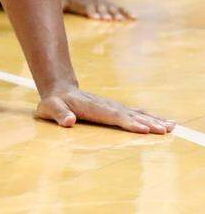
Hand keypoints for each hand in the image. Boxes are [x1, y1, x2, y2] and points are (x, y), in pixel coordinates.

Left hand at [36, 85, 172, 133]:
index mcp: (92, 107)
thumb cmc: (54, 103)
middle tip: (163, 131)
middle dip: (146, 123)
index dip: (127, 122)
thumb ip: (59, 114)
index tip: (142, 129)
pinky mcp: (117, 108)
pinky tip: (165, 122)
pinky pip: (136, 113)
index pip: (111, 116)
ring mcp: (113, 106)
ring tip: (170, 127)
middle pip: (128, 115)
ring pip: (135, 113)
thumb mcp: (50, 107)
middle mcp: (106, 105)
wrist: (60, 90)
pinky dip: (151, 117)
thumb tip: (69, 121)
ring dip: (153, 120)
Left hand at [63, 0, 134, 20]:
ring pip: (112, 9)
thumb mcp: (65, 1)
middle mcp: (97, 4)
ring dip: (116, 14)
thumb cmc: (74, 0)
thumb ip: (59, 5)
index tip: (94, 17)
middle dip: (104, 14)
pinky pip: (121, 8)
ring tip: (120, 19)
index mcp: (85, 4)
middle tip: (107, 19)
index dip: (91, 12)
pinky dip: (127, 12)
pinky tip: (134, 17)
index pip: (88, 8)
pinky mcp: (113, 6)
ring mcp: (106, 5)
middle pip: (101, 9)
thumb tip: (50, 10)